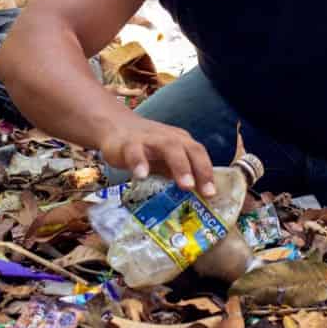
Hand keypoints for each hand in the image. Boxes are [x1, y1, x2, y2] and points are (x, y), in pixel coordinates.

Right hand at [99, 115, 216, 196]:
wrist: (115, 125)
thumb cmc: (146, 148)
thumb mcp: (164, 160)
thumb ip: (177, 175)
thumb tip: (194, 202)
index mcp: (181, 142)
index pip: (199, 155)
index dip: (207, 173)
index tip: (212, 194)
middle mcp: (169, 139)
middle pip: (189, 150)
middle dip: (199, 170)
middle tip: (205, 191)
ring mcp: (149, 139)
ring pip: (168, 147)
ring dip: (180, 165)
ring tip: (186, 185)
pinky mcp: (128, 143)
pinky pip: (135, 152)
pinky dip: (139, 162)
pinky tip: (141, 176)